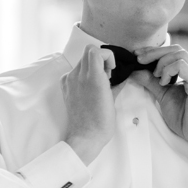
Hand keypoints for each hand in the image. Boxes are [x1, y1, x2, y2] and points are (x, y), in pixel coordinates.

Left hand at [62, 44, 117, 164]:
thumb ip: (117, 84)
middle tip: (107, 74)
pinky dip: (82, 74)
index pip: (95, 50)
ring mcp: (70, 81)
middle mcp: (78, 76)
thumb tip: (122, 77)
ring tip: (99, 82)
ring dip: (92, 66)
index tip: (111, 68)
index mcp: (93, 78)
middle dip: (101, 59)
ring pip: (81, 61)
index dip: (107, 55)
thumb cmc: (102, 121)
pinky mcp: (65, 87)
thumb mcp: (113, 100)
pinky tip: (89, 87)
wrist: (85, 136)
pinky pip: (74, 72)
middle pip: (88, 53)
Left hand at [131, 45, 187, 174]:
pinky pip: (182, 65)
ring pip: (179, 53)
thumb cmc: (187, 119)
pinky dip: (168, 70)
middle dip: (154, 52)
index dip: (155, 51)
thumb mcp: (164, 97)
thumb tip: (136, 71)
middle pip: (176, 49)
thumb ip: (152, 83)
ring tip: (155, 77)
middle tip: (139, 59)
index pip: (174, 52)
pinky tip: (163, 82)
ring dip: (161, 62)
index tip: (138, 55)